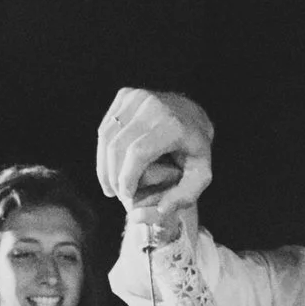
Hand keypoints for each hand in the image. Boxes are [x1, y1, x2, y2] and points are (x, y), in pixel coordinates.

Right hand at [96, 88, 213, 222]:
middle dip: (113, 176)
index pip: (137, 154)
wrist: (191, 112)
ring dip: (104, 166)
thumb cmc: (194, 149)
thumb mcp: (200, 175)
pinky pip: (106, 128)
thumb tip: (161, 210)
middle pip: (118, 147)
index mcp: (172, 125)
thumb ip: (185, 197)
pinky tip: (111, 166)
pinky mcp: (125, 95)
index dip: (127, 178)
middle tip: (117, 194)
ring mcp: (137, 96)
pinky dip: (104, 151)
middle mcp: (152, 105)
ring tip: (110, 186)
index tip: (126, 196)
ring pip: (106, 137)